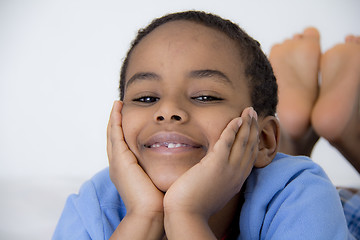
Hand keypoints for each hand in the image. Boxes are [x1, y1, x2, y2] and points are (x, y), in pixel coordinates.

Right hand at [107, 101, 163, 238]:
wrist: (152, 213)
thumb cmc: (160, 199)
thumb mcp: (160, 178)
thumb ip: (163, 167)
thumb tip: (178, 158)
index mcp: (127, 170)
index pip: (123, 145)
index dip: (124, 131)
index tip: (129, 117)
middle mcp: (118, 165)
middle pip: (114, 138)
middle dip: (116, 122)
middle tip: (119, 107)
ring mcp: (117, 162)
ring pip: (112, 134)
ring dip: (114, 118)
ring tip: (118, 104)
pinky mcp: (120, 159)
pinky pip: (115, 134)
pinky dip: (115, 120)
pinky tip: (118, 107)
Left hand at [163, 107, 258, 236]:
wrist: (186, 215)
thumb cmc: (194, 205)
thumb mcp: (212, 190)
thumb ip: (217, 179)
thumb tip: (214, 173)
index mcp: (236, 180)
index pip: (249, 156)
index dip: (252, 139)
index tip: (253, 127)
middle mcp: (237, 174)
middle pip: (250, 146)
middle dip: (253, 128)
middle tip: (254, 113)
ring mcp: (228, 170)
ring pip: (242, 142)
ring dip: (247, 124)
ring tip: (249, 110)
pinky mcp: (216, 165)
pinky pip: (227, 142)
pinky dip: (233, 129)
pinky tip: (236, 119)